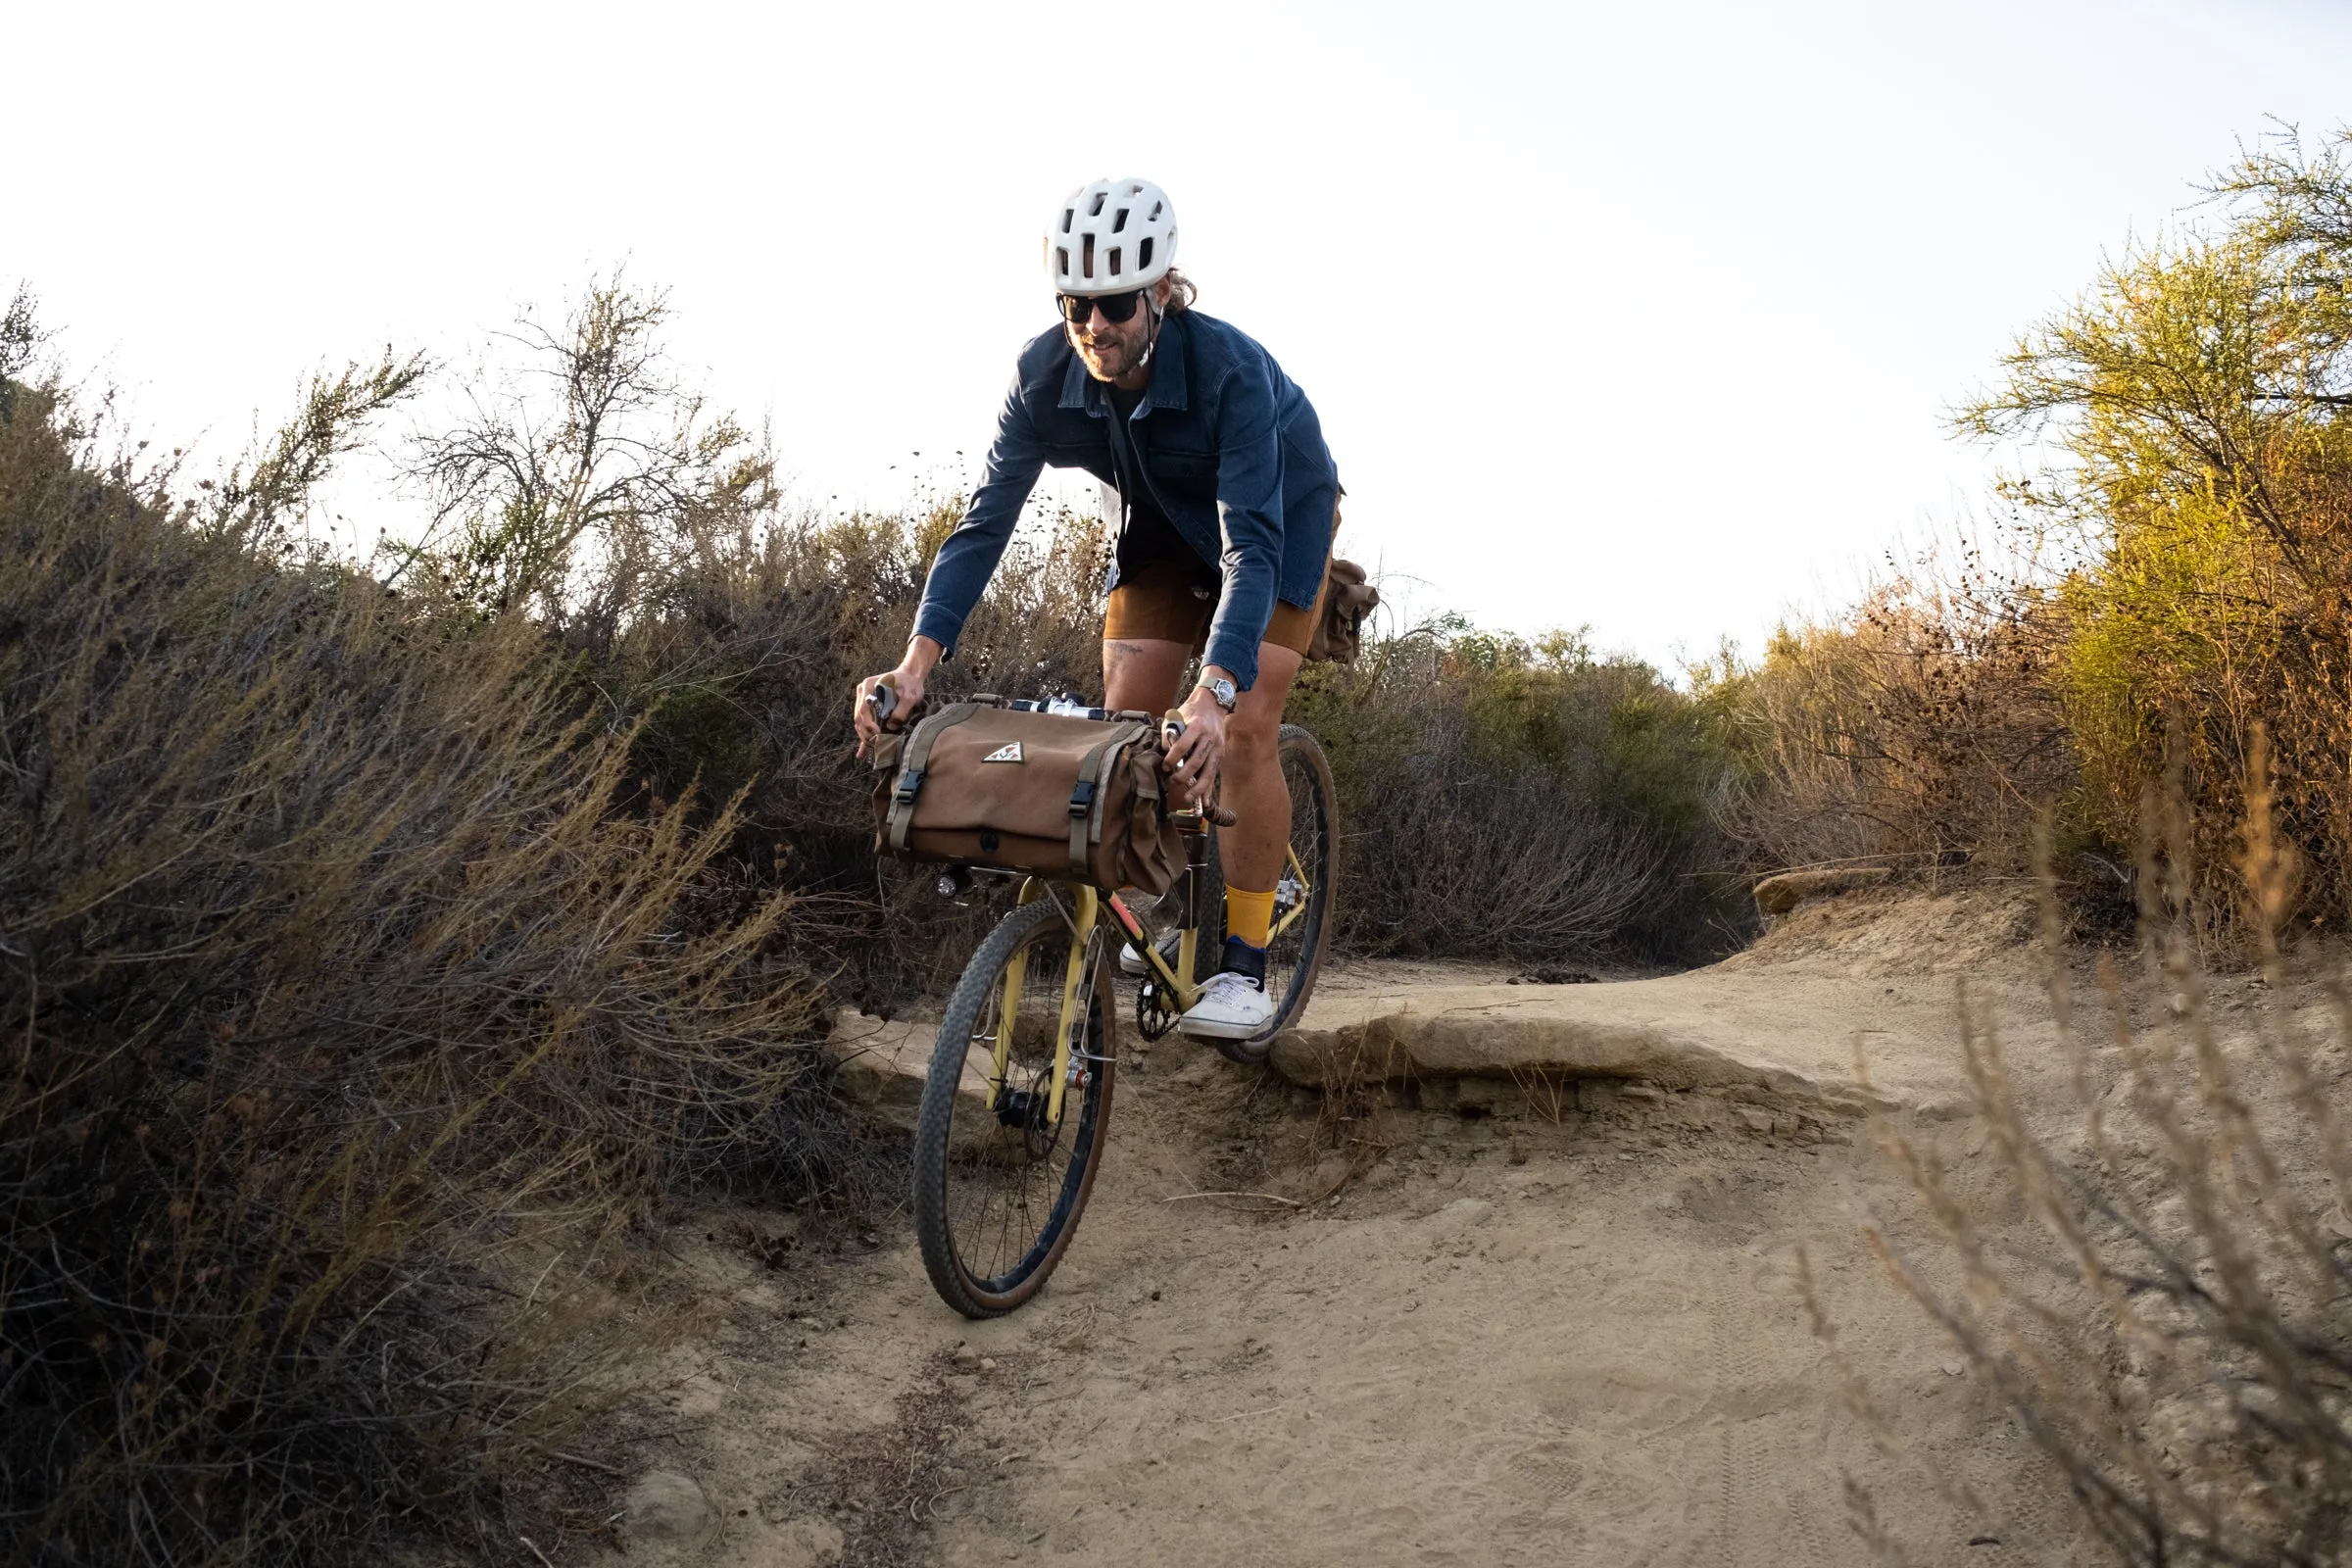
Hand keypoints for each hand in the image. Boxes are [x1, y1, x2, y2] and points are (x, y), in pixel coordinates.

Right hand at [855, 645, 935, 756]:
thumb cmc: (910, 684)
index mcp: (868, 686)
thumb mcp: (910, 695)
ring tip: (873, 747)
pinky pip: (864, 723)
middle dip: (865, 733)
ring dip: (865, 736)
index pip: (863, 709)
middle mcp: (862, 692)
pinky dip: (864, 737)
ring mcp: (863, 700)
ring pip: (859, 722)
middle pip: (858, 717)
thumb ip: (901, 710)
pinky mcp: (868, 707)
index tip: (878, 733)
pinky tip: (861, 753)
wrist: (910, 677)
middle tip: (875, 744)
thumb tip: (891, 726)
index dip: (868, 724)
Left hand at [1162, 684, 1226, 805]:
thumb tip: (1165, 755)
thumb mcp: (1177, 717)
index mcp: (1197, 726)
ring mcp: (1217, 747)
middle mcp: (1209, 737)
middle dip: (1184, 775)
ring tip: (1188, 797)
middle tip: (1173, 781)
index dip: (1173, 758)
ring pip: (1208, 770)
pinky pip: (1214, 773)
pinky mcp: (1220, 754)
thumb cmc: (1191, 711)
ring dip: (1198, 787)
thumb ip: (1169, 734)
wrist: (1212, 704)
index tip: (1166, 766)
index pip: (1183, 746)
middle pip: (1196, 761)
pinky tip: (1205, 801)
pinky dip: (1209, 788)